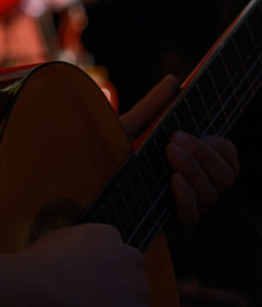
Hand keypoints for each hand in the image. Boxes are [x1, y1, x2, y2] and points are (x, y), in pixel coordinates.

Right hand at [23, 224, 154, 306]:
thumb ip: (75, 260)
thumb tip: (74, 277)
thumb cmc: (28, 278)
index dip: (92, 291)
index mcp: (106, 235)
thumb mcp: (52, 252)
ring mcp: (141, 289)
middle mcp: (130, 256)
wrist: (27, 293)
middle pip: (126, 297)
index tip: (70, 301)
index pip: (114, 269)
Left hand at [119, 75, 238, 226]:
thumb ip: (152, 108)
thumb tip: (173, 80)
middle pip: (225, 175)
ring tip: (170, 151)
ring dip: (195, 169)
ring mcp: (184, 207)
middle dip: (204, 153)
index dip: (222, 146)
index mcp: (190, 163)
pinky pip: (192, 216)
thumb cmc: (106, 158)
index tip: (204, 131)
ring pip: (211, 193)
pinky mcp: (169, 226)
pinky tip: (174, 180)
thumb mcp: (129, 130)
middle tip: (175, 138)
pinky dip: (187, 196)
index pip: (227, 158)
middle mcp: (193, 186)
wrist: (79, 189)